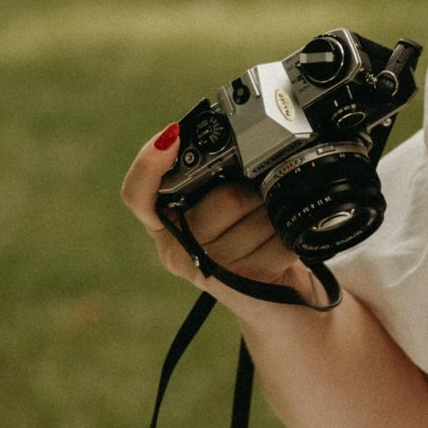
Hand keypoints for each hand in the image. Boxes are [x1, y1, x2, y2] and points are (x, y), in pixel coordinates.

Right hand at [119, 133, 327, 308]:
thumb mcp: (225, 196)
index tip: (171, 137)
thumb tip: (236, 130)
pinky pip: (277, 243)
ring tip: (269, 226)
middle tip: (260, 199)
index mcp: (164, 219)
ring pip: (259, 218)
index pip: (138, 194)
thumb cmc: (247, 235)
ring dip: (276, 214)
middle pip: (228, 198)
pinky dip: (289, 237)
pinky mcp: (237, 286)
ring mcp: (205, 268)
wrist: (273, 296)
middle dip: (257, 190)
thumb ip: (218, 169)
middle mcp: (177, 247)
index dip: (149, 164)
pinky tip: (280, 245)